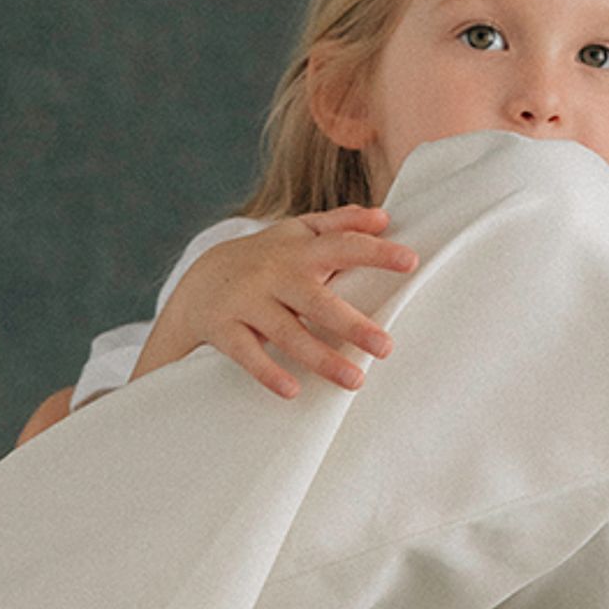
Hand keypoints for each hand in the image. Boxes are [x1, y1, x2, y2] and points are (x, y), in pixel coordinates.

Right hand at [132, 208, 417, 399]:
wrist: (197, 283)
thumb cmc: (265, 258)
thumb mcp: (297, 233)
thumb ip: (340, 223)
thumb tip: (384, 217)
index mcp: (299, 251)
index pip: (343, 246)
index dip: (376, 252)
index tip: (411, 261)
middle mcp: (274, 275)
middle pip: (318, 301)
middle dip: (352, 324)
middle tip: (387, 348)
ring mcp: (247, 302)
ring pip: (287, 333)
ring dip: (321, 358)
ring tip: (355, 380)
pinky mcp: (224, 329)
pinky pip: (247, 354)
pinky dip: (268, 372)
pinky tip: (293, 391)